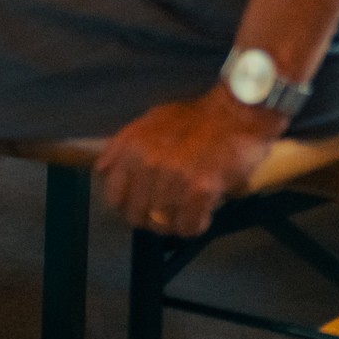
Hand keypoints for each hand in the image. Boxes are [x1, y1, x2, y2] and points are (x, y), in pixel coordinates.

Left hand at [95, 89, 284, 236]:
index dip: (128, 208)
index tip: (143, 207)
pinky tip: (203, 213)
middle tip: (170, 211)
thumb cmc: (195, 118)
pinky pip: (189, 226)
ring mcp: (173, 177)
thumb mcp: (150, 120)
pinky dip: (196, 225)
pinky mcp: (200, 189)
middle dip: (152, 220)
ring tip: (189, 210)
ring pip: (163, 225)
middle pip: (137, 216)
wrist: (236, 113)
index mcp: (131, 147)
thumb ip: (122, 145)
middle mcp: (147, 163)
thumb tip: (101, 170)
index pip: (114, 197)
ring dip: (176, 223)